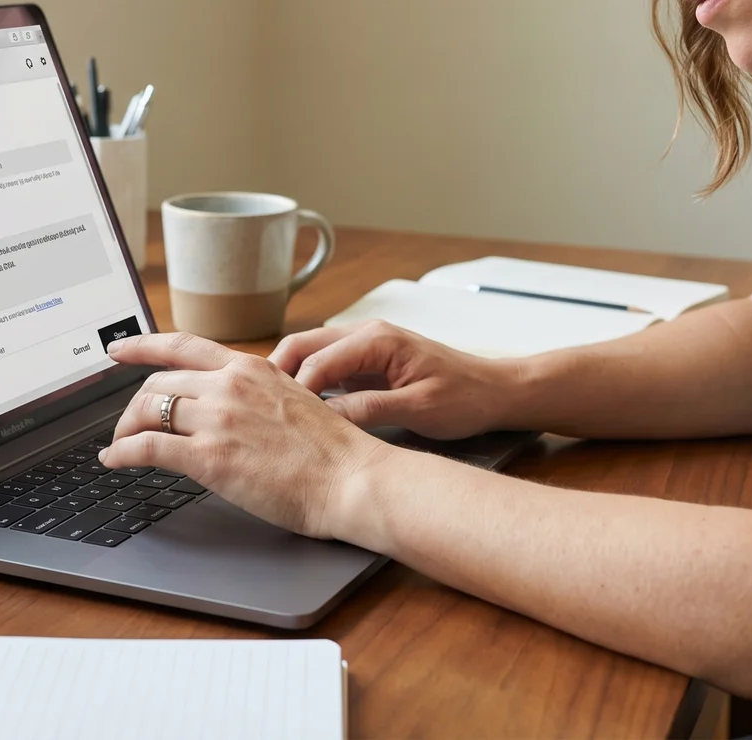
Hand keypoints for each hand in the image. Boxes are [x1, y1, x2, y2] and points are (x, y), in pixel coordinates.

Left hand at [100, 332, 392, 539]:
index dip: (143, 345)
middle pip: (159, 383)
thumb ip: (256, 397)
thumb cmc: (333, 453)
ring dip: (124, 430)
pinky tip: (115, 461)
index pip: (184, 345)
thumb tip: (229, 410)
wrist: (351, 479)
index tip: (119, 348)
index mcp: (251, 369)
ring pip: (146, 410)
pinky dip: (121, 453)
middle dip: (135, 406)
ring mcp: (218, 419)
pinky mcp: (209, 456)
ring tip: (120, 446)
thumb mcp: (293, 402)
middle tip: (127, 425)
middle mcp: (230, 385)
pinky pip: (145, 447)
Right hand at [269, 321, 522, 439]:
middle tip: (254, 409)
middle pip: (303, 346)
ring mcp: (365, 345)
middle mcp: (367, 333)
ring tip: (267, 410)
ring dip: (288, 377)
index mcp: (377, 339)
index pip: (317, 360)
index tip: (271, 417)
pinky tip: (295, 409)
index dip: (291, 389)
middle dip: (275, 375)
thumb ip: (370, 410)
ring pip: (310, 354)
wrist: (496, 391)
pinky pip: (326, 366)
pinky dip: (307, 382)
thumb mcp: (419, 409)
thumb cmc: (466, 398)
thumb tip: (325, 418)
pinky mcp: (368, 361)